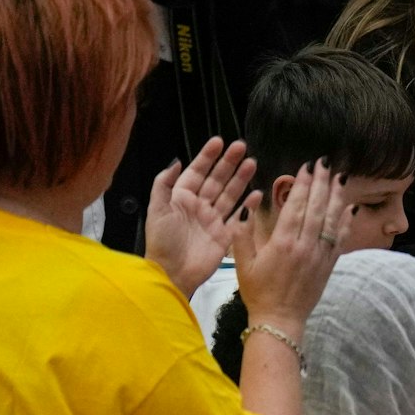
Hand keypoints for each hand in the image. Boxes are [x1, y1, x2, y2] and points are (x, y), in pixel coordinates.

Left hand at [146, 137, 258, 298]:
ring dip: (241, 179)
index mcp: (181, 197)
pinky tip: (257, 193)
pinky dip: (248, 205)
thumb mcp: (156, 209)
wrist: (173, 272)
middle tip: (242, 147)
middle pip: (216, 180)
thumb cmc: (163, 241)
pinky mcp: (225, 234)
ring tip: (253, 163)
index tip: (219, 141)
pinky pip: (238, 216)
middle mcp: (199, 205)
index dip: (207, 156)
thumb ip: (164, 184)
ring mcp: (213, 219)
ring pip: (229, 194)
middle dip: (229, 163)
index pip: (196, 171)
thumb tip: (175, 160)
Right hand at [231, 161, 349, 335]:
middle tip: (326, 163)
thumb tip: (249, 205)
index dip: (303, 184)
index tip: (307, 167)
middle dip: (322, 183)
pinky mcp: (329, 265)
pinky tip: (350, 206)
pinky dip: (346, 221)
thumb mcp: (242, 262)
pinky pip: (340, 239)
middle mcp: (305, 246)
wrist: (280, 320)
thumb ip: (243, 233)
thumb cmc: (258, 291)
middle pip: (317, 208)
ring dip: (337, 197)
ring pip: (332, 220)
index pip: (297, 206)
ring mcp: (320, 255)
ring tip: (340, 177)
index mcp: (283, 243)